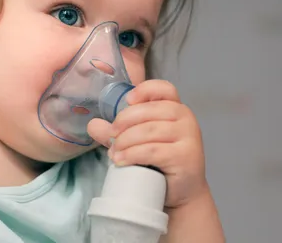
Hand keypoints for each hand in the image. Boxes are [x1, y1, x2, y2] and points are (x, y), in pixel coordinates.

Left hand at [87, 79, 206, 207]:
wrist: (183, 192)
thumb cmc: (160, 162)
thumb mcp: (137, 141)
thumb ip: (117, 131)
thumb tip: (92, 124)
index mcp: (175, 107)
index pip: (164, 88)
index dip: (144, 90)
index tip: (127, 101)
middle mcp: (186, 118)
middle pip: (149, 110)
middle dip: (123, 122)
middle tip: (110, 136)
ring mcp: (189, 136)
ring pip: (149, 131)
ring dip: (125, 141)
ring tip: (113, 153)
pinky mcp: (186, 156)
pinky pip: (153, 150)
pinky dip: (132, 154)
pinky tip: (121, 161)